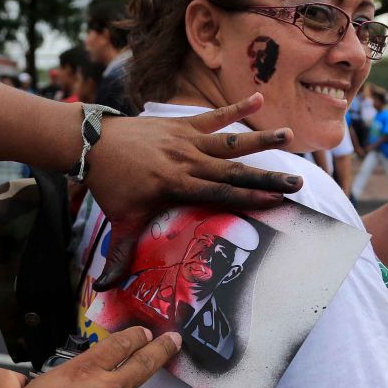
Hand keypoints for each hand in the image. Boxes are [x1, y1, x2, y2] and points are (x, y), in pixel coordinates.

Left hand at [86, 94, 299, 289]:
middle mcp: (185, 161)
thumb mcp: (119, 221)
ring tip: (289, 135)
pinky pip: (213, 116)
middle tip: (296, 182)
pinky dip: (236, 108)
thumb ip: (119, 255)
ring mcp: (185, 140)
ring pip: (229, 141)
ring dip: (260, 139)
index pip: (218, 194)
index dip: (248, 198)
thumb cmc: (109, 186)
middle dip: (266, 177)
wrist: (92, 143)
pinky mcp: (181, 124)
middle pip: (232, 171)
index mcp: (175, 185)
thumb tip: (106, 289)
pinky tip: (260, 98)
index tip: (276, 201)